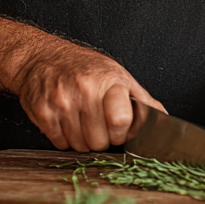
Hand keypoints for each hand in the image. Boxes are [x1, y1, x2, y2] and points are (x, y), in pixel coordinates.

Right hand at [9, 40, 165, 152]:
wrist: (40, 57)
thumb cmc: (84, 67)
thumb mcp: (118, 75)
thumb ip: (141, 100)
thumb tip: (164, 120)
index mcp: (109, 81)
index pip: (120, 120)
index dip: (122, 132)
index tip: (119, 127)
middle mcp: (84, 90)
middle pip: (99, 142)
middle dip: (102, 138)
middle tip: (98, 123)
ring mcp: (61, 102)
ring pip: (80, 146)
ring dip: (83, 140)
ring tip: (81, 119)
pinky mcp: (42, 113)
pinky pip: (59, 144)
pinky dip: (64, 138)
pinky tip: (66, 120)